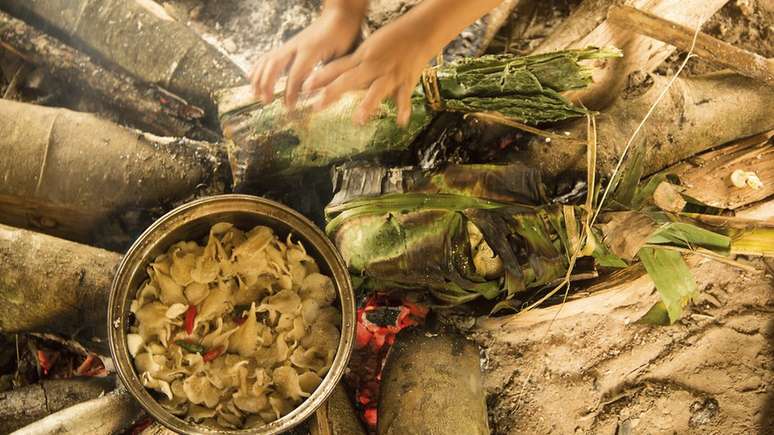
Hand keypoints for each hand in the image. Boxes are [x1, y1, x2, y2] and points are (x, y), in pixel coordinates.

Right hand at [250, 7, 363, 107]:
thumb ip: (331, 74)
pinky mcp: (289, 44)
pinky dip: (259, 66)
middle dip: (267, 84)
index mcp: (311, 50)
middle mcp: (297, 45)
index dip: (290, 93)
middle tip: (266, 102)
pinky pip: (269, 55)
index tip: (288, 108)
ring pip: (269, 59)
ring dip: (259, 77)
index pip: (295, 75)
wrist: (340, 14)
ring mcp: (291, 43)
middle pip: (275, 65)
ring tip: (255, 94)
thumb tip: (320, 94)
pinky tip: (251, 76)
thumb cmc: (345, 36)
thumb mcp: (343, 57)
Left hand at [302, 16, 435, 126]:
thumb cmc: (393, 39)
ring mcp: (390, 74)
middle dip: (333, 92)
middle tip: (317, 106)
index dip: (321, 77)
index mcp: (362, 57)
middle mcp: (373, 66)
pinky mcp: (406, 80)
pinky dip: (403, 109)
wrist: (420, 31)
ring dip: (368, 104)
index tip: (305, 86)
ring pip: (376, 89)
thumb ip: (355, 65)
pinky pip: (404, 96)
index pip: (338, 68)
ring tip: (358, 120)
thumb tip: (336, 79)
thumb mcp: (369, 48)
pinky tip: (401, 122)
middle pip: (350, 80)